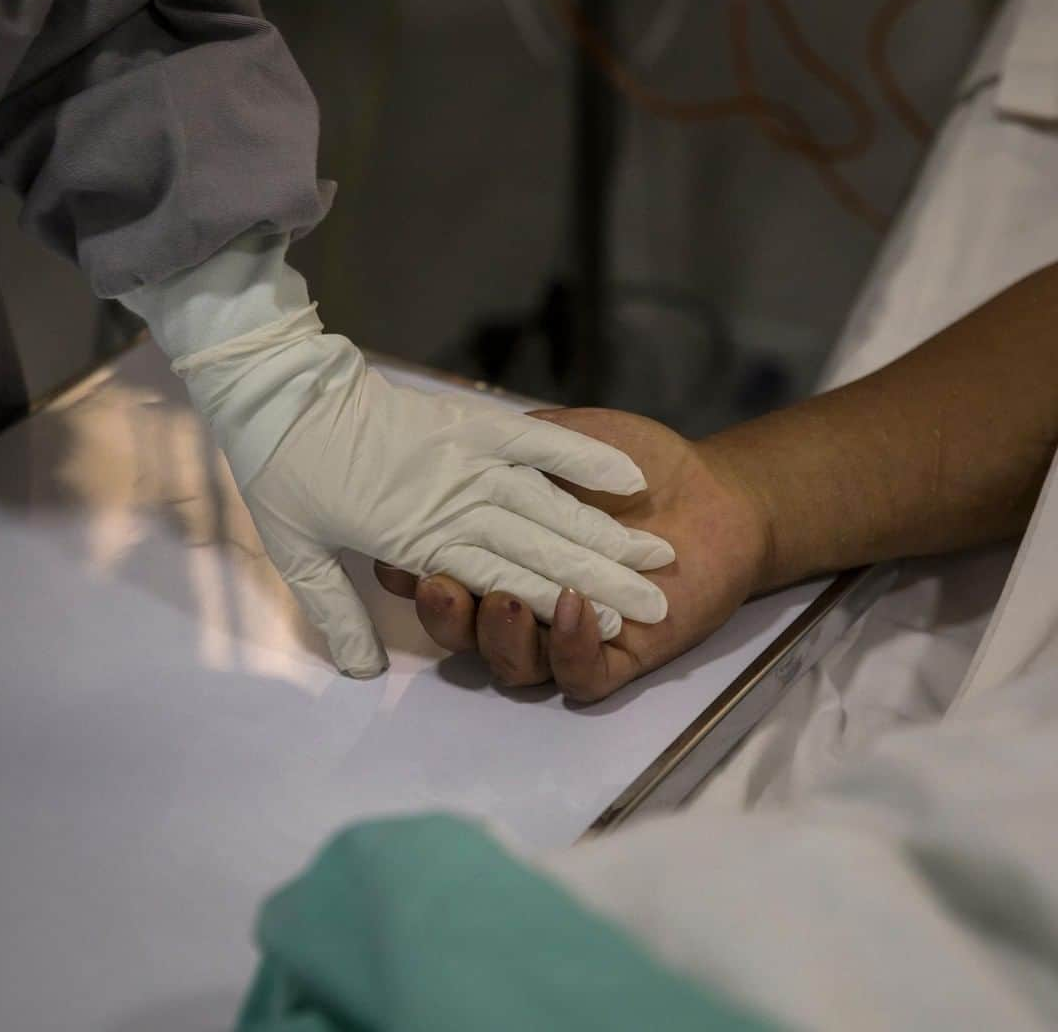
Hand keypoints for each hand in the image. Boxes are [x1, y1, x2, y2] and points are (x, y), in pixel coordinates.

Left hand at [175, 310, 676, 677]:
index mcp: (416, 542)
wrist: (276, 385)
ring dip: (605, 534)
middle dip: (603, 581)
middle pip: (541, 552)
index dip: (557, 612)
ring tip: (656, 555)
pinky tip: (625, 479)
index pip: (503, 586)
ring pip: (550, 507)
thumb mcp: (294, 550)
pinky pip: (537, 441)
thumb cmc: (281, 470)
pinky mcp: (472, 417)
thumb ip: (336, 610)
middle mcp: (454, 505)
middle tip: (658, 602)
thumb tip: (361, 672)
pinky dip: (582, 459)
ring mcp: (467, 459)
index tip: (610, 634)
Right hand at [376, 408, 770, 700]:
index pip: (443, 572)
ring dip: (502, 636)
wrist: (713, 490)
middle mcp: (523, 600)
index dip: (414, 573)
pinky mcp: (615, 658)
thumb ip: (515, 446)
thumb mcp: (565, 436)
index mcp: (499, 552)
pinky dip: (571, 649)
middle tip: (442, 587)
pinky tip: (577, 607)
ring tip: (510, 600)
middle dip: (446, 614)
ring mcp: (566, 634)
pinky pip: (580, 676)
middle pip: (464, 629)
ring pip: (513, 663)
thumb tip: (453, 451)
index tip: (398, 555)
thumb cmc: (636, 462)